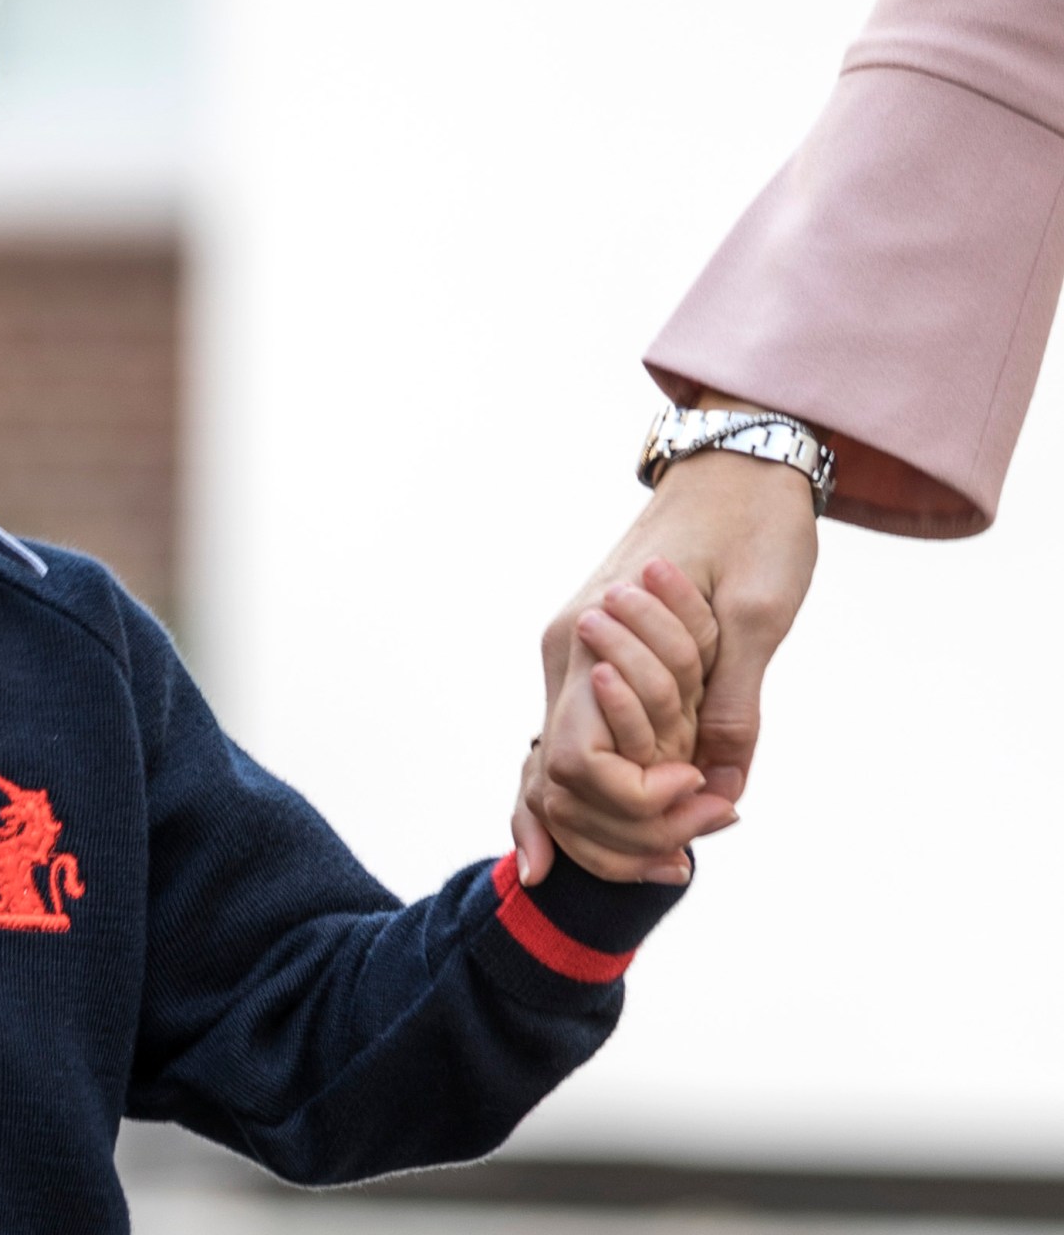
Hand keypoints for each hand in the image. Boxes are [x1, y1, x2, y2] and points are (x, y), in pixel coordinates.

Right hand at [516, 396, 820, 881]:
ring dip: (609, 817)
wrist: (737, 464)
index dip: (634, 801)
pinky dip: (593, 789)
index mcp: (590, 637)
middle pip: (558, 774)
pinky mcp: (591, 658)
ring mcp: (571, 654)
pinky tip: (598, 835)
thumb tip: (722, 788)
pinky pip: (578, 737)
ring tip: (675, 852)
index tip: (705, 799)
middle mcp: (564, 650)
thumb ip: (733, 705)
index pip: (577, 759)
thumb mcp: (760, 617)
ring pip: (561, 762)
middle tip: (696, 848)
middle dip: (620, 828)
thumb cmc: (753, 528)